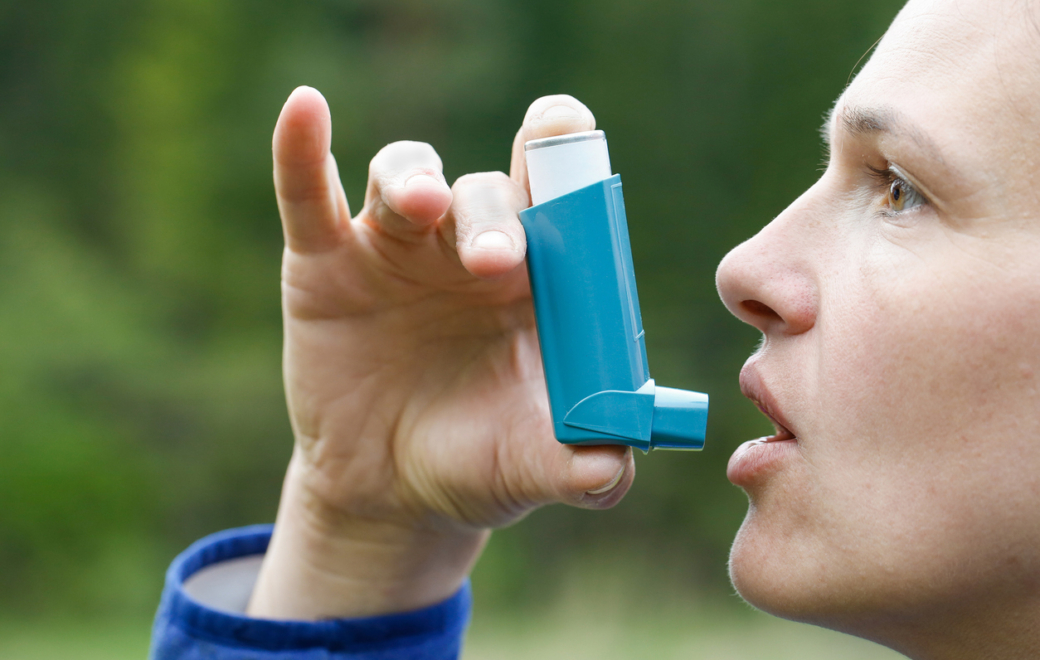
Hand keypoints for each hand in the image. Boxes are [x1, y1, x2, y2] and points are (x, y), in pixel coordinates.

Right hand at [246, 88, 634, 619]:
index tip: (571, 144)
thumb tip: (613, 471)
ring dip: (415, 179)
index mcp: (535, 278)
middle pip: (486, 191)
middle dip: (493, 215)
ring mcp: (396, 249)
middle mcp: (467, 247)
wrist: (390, 492)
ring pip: (407, 178)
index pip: (557, 193)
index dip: (565, 157)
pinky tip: (306, 109)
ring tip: (421, 205)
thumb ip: (583, 469)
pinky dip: (303, 152)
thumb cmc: (477, 463)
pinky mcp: (326, 262)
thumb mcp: (530, 468)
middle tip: (494, 262)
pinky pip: (310, 196)